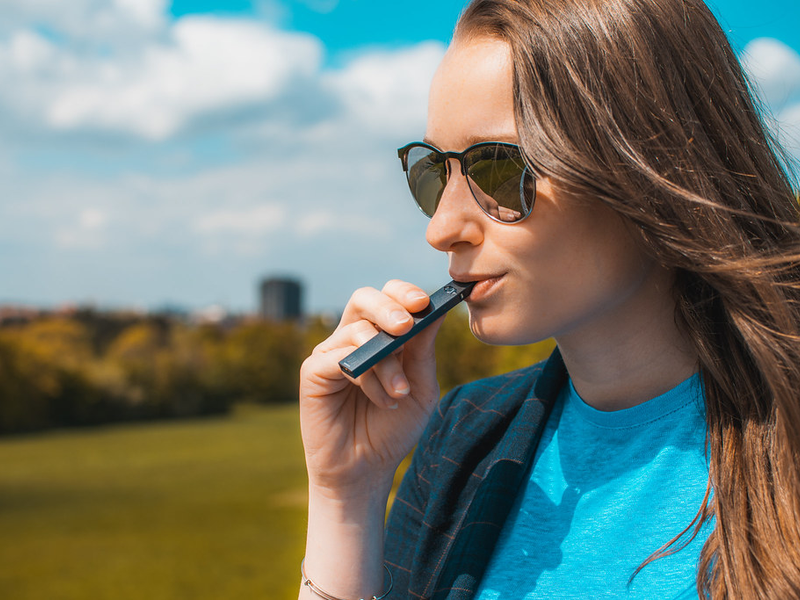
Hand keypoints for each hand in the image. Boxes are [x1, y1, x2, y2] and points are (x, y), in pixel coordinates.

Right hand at [299, 279, 442, 501]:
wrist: (367, 468)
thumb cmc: (394, 427)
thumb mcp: (421, 386)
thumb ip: (424, 349)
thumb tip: (438, 309)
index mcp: (380, 335)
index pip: (388, 296)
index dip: (403, 292)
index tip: (424, 303)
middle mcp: (352, 338)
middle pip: (364, 298)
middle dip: (388, 307)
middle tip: (406, 326)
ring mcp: (330, 353)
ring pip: (358, 332)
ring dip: (387, 363)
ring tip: (399, 392)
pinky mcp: (313, 372)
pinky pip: (339, 358)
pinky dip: (367, 378)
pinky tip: (382, 400)